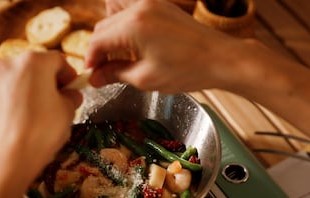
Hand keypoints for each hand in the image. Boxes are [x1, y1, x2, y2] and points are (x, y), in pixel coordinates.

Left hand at [0, 51, 81, 179]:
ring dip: (28, 91)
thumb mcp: (68, 112)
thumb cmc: (40, 132)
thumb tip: (71, 95)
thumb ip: (71, 98)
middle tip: (57, 101)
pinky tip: (20, 120)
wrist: (9, 158)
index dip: (69, 75)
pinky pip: (1, 94)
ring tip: (36, 114)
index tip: (73, 88)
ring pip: (16, 80)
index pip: (58, 60)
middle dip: (47, 82)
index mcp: (34, 62)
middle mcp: (9, 64)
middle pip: (35, 68)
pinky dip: (11, 102)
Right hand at [86, 0, 238, 92]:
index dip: (91, 60)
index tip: (90, 75)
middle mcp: (139, 8)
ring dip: (110, 36)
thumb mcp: (145, 78)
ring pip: (115, 16)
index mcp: (133, 25)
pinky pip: (131, 12)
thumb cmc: (187, 70)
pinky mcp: (160, 6)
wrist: (219, 58)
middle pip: (103, 26)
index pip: (98, 40)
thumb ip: (115, 74)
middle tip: (102, 71)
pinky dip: (125, 27)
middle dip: (99, 50)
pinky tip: (132, 46)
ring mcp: (151, 3)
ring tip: (118, 59)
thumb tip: (95, 78)